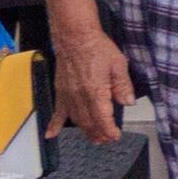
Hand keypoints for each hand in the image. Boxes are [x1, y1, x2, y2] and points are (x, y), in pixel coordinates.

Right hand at [49, 22, 134, 143]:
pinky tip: (50, 134)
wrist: (76, 38)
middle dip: (98, 133)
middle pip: (89, 122)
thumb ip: (123, 86)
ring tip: (93, 138)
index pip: (102, 118)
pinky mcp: (61, 92)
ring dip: (84, 131)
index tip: (115, 136)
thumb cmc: (98, 48)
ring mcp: (68, 95)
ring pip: (76, 120)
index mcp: (96, 91)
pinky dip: (54, 124)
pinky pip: (57, 111)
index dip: (109, 130)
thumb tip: (128, 102)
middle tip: (107, 140)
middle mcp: (80, 97)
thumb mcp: (119, 65)